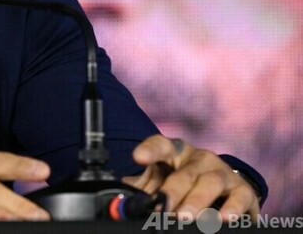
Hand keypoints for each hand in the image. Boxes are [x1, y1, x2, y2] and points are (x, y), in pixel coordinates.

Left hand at [122, 135, 259, 221]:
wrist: (224, 189)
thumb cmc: (185, 183)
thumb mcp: (161, 180)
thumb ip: (142, 186)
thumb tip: (120, 196)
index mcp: (176, 153)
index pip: (161, 145)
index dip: (150, 149)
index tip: (138, 158)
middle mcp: (200, 159)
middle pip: (186, 171)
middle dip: (174, 190)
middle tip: (164, 206)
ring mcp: (223, 173)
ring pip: (212, 182)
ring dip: (198, 201)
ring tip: (187, 217)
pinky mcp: (243, 191)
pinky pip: (240, 197)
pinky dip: (233, 208)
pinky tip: (224, 218)